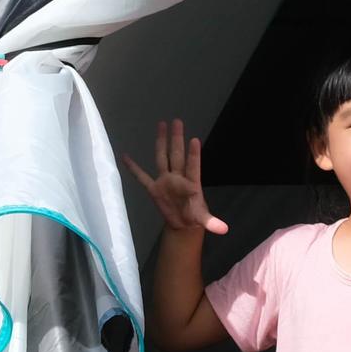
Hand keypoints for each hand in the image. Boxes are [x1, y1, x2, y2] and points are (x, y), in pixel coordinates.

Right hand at [122, 118, 228, 236]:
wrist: (183, 223)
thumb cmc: (195, 216)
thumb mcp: (203, 220)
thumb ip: (212, 223)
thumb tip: (224, 230)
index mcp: (191, 183)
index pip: (193, 166)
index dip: (194, 154)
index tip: (195, 140)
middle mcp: (178, 178)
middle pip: (177, 155)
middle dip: (177, 139)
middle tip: (177, 121)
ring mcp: (165, 181)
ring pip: (162, 158)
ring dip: (162, 142)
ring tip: (162, 124)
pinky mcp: (154, 188)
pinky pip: (141, 176)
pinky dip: (133, 168)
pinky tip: (125, 156)